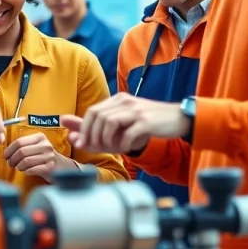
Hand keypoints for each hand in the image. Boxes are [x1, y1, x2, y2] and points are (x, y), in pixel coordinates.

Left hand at [4, 131, 70, 180]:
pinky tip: (26, 171)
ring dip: (18, 166)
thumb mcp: (35, 146)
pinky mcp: (50, 168)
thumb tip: (6, 153)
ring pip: (25, 161)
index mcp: (40, 137)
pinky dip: (26, 172)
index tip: (6, 156)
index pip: (19, 142)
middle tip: (10, 164)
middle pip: (21, 152)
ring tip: (18, 168)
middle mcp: (46, 145)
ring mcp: (49, 156)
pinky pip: (32, 170)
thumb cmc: (43, 156)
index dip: (9, 150)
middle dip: (12, 159)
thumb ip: (23, 146)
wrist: (61, 166)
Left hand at [60, 93, 190, 153]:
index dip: (84, 129)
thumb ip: (97, 126)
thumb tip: (68, 129)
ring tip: (112, 148)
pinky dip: (123, 144)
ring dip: (106, 140)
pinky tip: (126, 148)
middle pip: (97, 116)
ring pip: (109, 122)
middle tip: (96, 149)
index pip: (92, 111)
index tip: (83, 144)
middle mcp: (125, 101)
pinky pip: (127, 134)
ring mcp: (136, 110)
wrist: (179, 119)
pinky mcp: (147, 122)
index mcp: (118, 100)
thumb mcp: (123, 123)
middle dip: (92, 135)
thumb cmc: (149, 124)